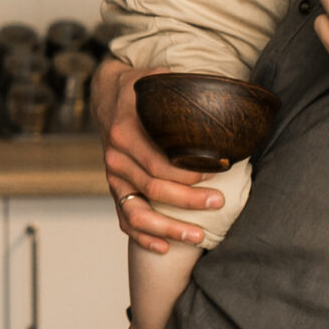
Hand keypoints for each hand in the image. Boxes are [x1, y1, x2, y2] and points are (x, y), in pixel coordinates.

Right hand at [89, 60, 221, 253]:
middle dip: (188, 200)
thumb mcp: (155, 80)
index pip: (157, 161)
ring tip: (198, 236)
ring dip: (168, 228)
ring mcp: (113, 177)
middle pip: (153, 189)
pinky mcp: (114, 189)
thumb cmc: (139, 90)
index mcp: (125, 132)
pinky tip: (164, 248)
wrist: (107, 96)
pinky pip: (125, 219)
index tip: (216, 172)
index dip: (187, 173)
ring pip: (137, 212)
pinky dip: (143, 236)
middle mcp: (116, 158)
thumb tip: (221, 94)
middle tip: (219, 202)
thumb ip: (180, 90)